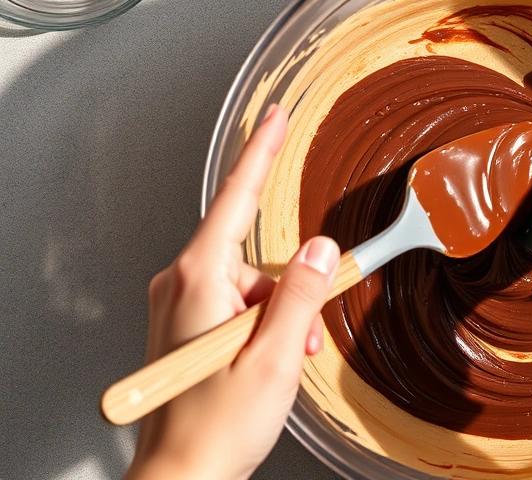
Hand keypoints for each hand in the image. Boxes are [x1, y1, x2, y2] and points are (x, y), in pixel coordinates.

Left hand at [126, 105, 340, 479]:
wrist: (181, 476)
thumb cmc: (216, 427)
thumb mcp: (275, 358)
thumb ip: (301, 295)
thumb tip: (320, 248)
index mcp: (199, 279)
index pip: (238, 198)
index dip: (261, 152)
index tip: (274, 117)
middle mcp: (182, 282)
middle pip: (258, 257)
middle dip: (292, 293)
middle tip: (303, 338)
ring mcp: (181, 302)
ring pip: (252, 286)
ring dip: (281, 318)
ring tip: (281, 363)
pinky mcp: (185, 322)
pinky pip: (238, 305)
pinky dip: (263, 327)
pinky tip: (265, 362)